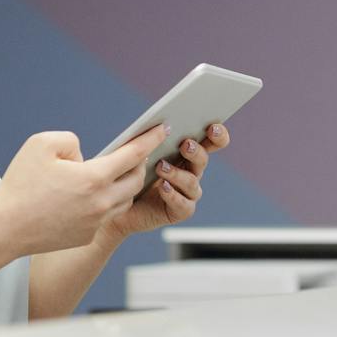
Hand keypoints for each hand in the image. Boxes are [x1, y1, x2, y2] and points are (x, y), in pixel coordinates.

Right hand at [0, 127, 167, 255]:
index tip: (162, 129)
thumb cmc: (19, 185)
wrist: (4, 229)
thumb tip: (85, 156)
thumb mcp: (41, 145)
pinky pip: (106, 215)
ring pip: (124, 199)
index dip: (149, 139)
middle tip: (136, 152)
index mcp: (94, 178)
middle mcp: (101, 202)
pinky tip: (95, 195)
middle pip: (136, 179)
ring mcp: (96, 222)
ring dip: (124, 185)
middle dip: (139, 164)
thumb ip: (71, 141)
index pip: (133, 155)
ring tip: (118, 172)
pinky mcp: (87, 236)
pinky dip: (105, 202)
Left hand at [101, 122, 230, 242]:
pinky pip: (183, 204)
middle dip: (197, 151)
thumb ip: (150, 139)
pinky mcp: (181, 210)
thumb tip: (159, 126)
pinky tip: (163, 188)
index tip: (213, 127)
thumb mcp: (138, 152)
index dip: (217, 135)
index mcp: (186, 153)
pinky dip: (173, 195)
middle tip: (185, 145)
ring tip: (161, 167)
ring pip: (191, 182)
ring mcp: (188, 193)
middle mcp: (191, 172)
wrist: (118, 206)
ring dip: (177, 173)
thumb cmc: (128, 174)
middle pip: (203, 159)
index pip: (211, 141)